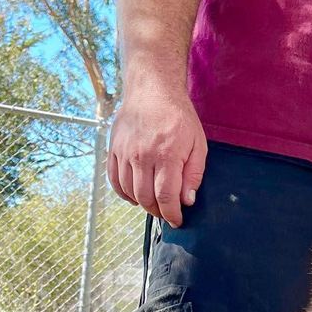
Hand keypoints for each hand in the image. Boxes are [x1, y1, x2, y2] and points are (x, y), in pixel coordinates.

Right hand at [108, 80, 206, 226]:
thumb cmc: (179, 118)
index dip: (171, 214)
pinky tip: (135, 196)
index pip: (166, 197)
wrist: (152, 90)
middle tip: (166, 213)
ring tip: (153, 203)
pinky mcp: (113, 149)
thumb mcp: (198, 144)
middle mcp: (142, 156)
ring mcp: (125, 152)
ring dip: (142, 203)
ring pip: (129, 191)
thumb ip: (193, 174)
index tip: (177, 221)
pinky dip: (124, 193)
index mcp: (166, 155)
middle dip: (158, 212)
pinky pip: (114, 180)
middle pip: (146, 198)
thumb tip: (187, 201)